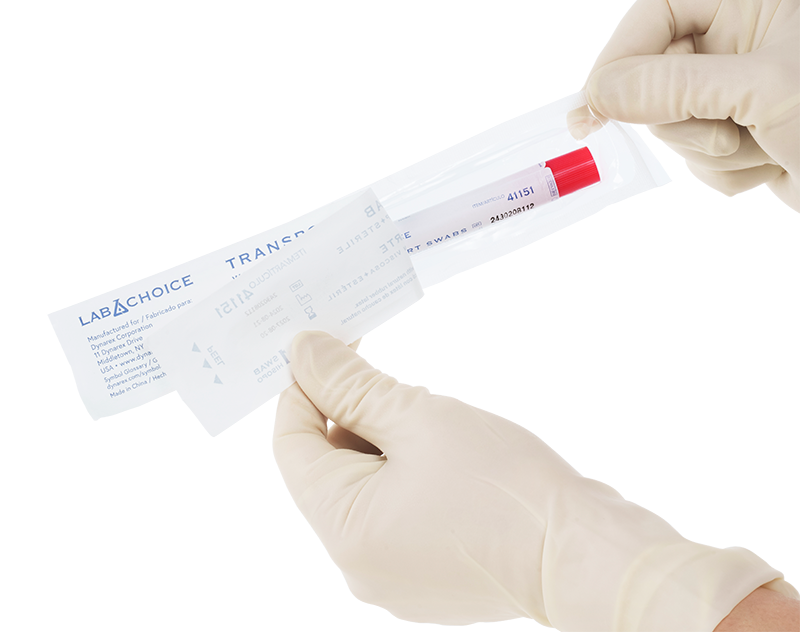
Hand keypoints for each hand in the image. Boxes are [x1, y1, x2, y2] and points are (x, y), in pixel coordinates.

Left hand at [273, 331, 790, 628]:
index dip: (303, 387)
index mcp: (344, 528)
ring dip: (377, 437)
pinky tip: (437, 448)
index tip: (327, 349)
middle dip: (346, 409)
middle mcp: (356, 561)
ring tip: (423, 414)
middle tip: (383, 369)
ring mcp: (388, 571)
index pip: (292, 442)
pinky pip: (387, 506)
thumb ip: (351, 384)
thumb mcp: (418, 417)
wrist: (581, 553)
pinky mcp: (418, 571)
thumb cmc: (505, 487)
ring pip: (358, 482)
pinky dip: (399, 468)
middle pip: (324, 464)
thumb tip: (302, 351)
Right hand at [568, 0, 799, 209]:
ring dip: (709, 150)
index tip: (597, 102)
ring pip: (673, 124)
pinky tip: (770, 166)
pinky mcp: (741, 140)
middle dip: (680, 115)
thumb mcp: (764, 90)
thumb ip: (674, 84)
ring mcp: (740, 97)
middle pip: (657, 72)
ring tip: (766, 148)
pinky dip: (725, 173)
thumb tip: (600, 92)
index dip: (624, 52)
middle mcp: (744, 47)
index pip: (662, 9)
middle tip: (718, 132)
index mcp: (757, 6)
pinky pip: (696, 159)